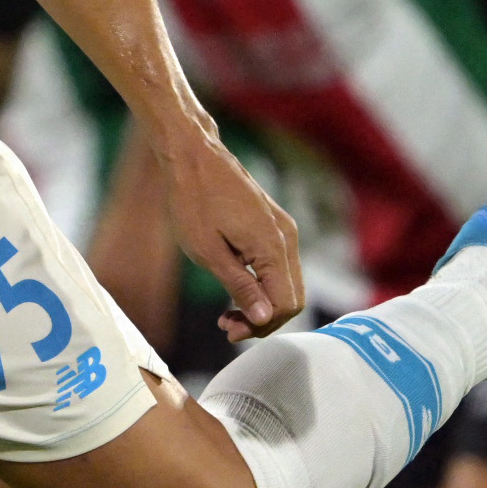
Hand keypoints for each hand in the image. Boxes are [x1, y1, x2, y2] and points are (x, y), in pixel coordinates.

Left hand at [161, 121, 302, 340]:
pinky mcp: (274, 225)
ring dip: (262, 304)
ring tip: (226, 313)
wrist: (195, 156)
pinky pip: (279, 266)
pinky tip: (235, 288)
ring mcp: (284, 230)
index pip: (286, 304)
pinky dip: (262, 284)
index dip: (261, 325)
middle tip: (226, 326)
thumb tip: (264, 317)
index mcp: (273, 246)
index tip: (229, 331)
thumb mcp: (208, 252)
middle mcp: (287, 237)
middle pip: (292, 298)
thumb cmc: (193, 200)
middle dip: (263, 319)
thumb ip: (240, 286)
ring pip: (286, 283)